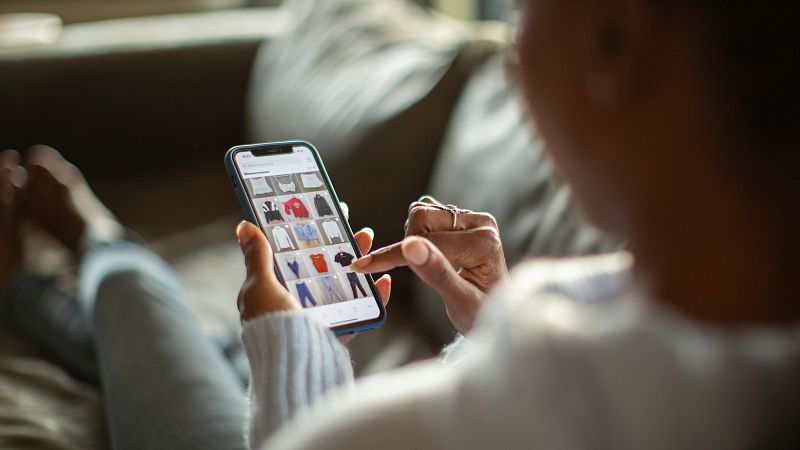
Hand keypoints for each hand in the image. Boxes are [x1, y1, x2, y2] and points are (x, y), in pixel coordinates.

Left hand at [235, 205, 390, 344]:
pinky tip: (384, 281)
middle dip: (340, 244)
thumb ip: (258, 258)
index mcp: (275, 290)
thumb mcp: (260, 287)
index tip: (324, 214)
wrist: (293, 366)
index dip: (308, 234)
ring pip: (344, 283)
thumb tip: (244, 226)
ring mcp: (320, 317)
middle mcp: (297, 303)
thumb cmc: (271, 325)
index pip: (294, 255)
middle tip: (353, 225)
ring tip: (368, 240)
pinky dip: (375, 296)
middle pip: (324, 266)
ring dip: (359, 261)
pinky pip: (361, 311)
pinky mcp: (339, 332)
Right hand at [350, 196, 506, 333]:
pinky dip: (416, 235)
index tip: (363, 265)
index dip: (394, 256)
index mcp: (484, 242)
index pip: (428, 241)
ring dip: (412, 238)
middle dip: (408, 244)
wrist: (490, 311)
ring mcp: (471, 218)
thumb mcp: (459, 301)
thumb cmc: (478, 313)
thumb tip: (411, 246)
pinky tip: (427, 255)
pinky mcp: (461, 219)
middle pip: (422, 216)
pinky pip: (425, 214)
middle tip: (418, 271)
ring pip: (420, 212)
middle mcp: (480, 223)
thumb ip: (436, 273)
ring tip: (428, 265)